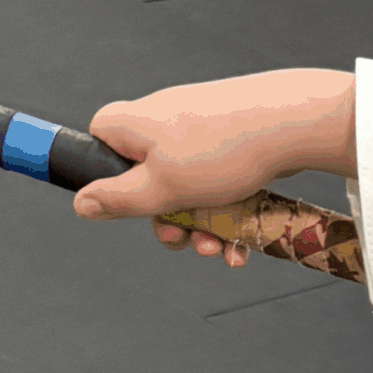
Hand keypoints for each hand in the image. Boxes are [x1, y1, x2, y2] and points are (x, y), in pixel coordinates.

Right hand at [72, 69, 355, 263]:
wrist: (292, 123)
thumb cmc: (220, 153)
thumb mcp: (161, 188)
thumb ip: (118, 199)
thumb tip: (80, 205)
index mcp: (134, 124)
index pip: (99, 141)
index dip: (107, 175)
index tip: (127, 199)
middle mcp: (163, 122)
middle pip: (148, 179)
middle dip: (167, 220)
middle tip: (183, 242)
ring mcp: (199, 131)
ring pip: (188, 189)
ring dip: (201, 227)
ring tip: (220, 250)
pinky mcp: (230, 140)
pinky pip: (218, 184)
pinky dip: (226, 213)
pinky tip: (242, 246)